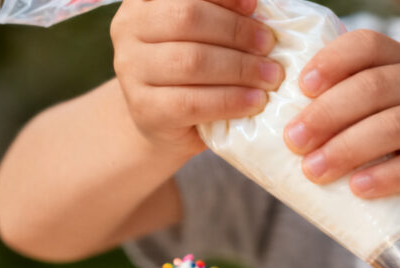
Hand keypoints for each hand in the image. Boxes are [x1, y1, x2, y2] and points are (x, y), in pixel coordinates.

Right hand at [110, 0, 284, 155]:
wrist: (166, 124)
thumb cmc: (193, 73)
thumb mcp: (204, 38)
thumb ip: (221, 19)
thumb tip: (263, 10)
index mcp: (144, 3)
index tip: (253, 5)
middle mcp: (129, 29)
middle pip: (188, 19)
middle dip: (236, 31)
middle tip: (269, 45)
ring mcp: (131, 71)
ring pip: (191, 61)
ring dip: (240, 68)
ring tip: (271, 76)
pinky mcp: (145, 109)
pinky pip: (192, 102)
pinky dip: (230, 100)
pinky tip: (255, 101)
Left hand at [283, 30, 399, 216]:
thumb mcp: (388, 108)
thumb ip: (352, 105)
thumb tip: (284, 123)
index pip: (367, 45)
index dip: (332, 61)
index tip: (301, 86)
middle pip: (375, 88)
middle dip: (327, 114)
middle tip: (293, 140)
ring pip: (394, 126)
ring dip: (347, 148)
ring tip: (314, 170)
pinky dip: (383, 177)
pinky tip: (357, 188)